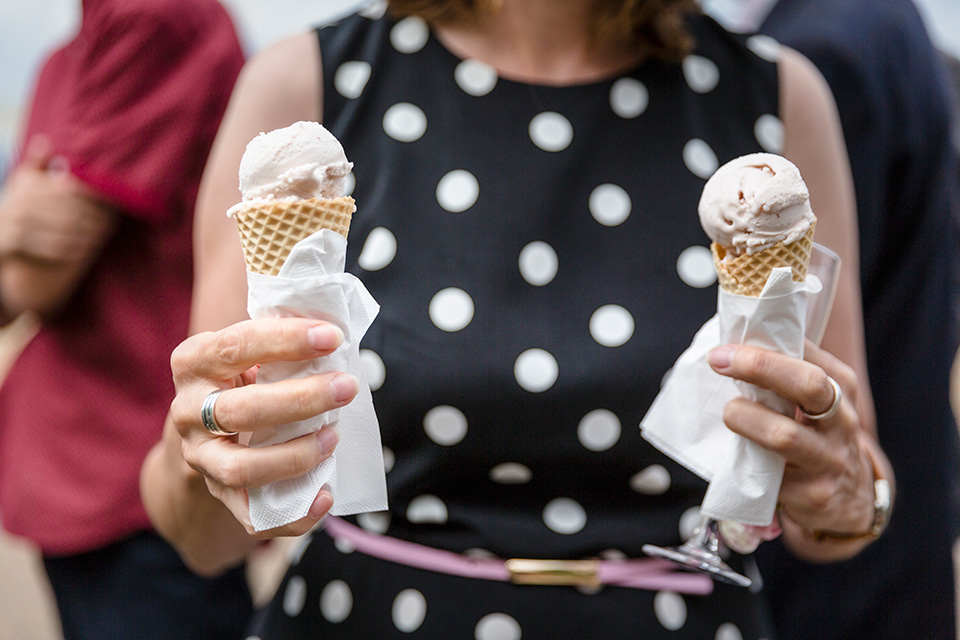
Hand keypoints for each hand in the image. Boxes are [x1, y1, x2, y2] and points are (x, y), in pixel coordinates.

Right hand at [0, 136, 115, 261]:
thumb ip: (36, 162)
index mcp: (29, 187)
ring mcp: (17, 223)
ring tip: (101, 237)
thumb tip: (45, 140)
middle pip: (68, 213)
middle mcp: (22, 203)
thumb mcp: (23, 180)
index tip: (109, 202)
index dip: (90, 198)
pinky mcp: (15, 241)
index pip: (67, 191)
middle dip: (91, 220)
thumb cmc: (16, 203)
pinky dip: (70, 250)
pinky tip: (85, 250)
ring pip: (61, 232)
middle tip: (110, 223)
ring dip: (85, 236)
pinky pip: (49, 248)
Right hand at [169, 317, 357, 538]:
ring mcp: (201, 458)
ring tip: (334, 438)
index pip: (234, 346)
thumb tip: (335, 330)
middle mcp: (189, 411)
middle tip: (347, 387)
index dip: (285, 340)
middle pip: (241, 411)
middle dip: (301, 400)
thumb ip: (281, 341)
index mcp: (195, 363)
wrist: (207, 431)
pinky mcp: (220, 495)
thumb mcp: (251, 351)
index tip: (332, 336)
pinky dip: (294, 514)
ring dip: (295, 456)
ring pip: (242, 468)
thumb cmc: (244, 377)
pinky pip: (253, 516)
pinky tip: (325, 496)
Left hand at [707, 341, 876, 539]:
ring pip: (783, 434)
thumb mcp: (818, 400)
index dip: (764, 346)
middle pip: (807, 384)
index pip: (808, 354)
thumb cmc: (820, 434)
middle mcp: (843, 420)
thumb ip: (788, 371)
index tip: (726, 345)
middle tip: (719, 362)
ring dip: (745, 418)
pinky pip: (769, 475)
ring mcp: (829, 459)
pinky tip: (739, 454)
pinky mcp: (812, 495)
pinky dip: (746, 460)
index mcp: (841, 387)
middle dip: (759, 367)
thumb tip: (738, 339)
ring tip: (730, 412)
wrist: (851, 497)